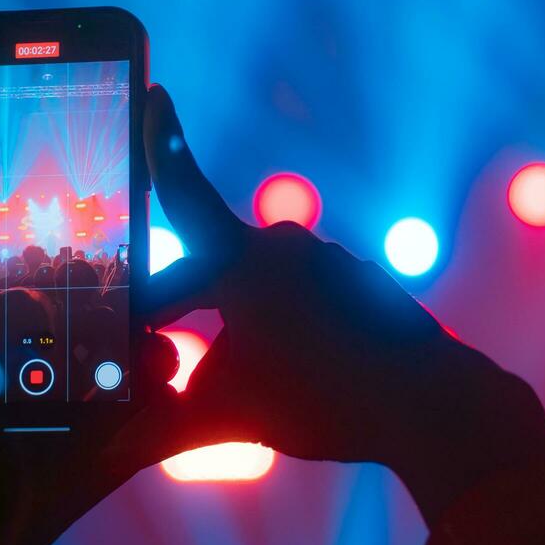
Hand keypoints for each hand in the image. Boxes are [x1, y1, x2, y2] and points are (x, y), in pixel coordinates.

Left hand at [0, 212, 210, 544]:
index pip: (9, 341)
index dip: (46, 309)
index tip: (78, 274)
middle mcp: (7, 425)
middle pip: (64, 371)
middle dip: (102, 337)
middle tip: (132, 301)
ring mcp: (45, 455)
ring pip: (101, 402)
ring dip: (133, 368)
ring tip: (158, 334)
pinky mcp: (78, 481)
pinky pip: (126, 442)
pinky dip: (154, 411)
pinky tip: (169, 369)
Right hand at [141, 85, 544, 507]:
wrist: (430, 406)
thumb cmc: (324, 402)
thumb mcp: (229, 417)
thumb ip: (164, 424)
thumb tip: (114, 450)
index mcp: (244, 262)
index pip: (182, 192)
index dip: (159, 147)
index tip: (158, 94)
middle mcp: (284, 249)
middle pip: (210, 264)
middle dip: (179, 303)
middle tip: (157, 330)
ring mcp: (328, 264)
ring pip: (257, 285)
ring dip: (236, 319)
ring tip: (236, 373)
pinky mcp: (357, 288)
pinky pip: (300, 298)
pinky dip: (283, 325)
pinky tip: (293, 370)